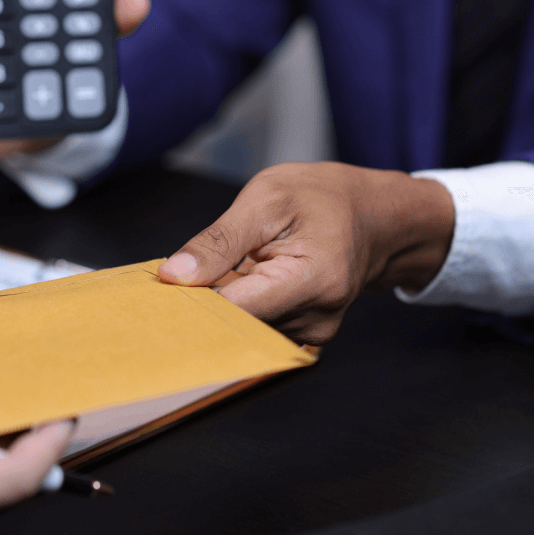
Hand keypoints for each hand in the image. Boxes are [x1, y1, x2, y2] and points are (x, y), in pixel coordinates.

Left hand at [158, 162, 454, 345]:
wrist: (373, 216)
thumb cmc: (322, 198)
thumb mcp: (265, 199)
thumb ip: (218, 241)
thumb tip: (174, 277)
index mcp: (312, 280)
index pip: (236, 312)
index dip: (192, 306)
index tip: (160, 296)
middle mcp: (316, 318)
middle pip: (237, 328)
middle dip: (203, 306)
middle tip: (180, 279)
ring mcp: (312, 333)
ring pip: (243, 330)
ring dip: (222, 306)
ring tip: (223, 270)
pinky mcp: (304, 336)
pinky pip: (257, 328)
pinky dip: (239, 308)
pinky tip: (238, 283)